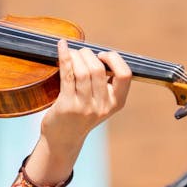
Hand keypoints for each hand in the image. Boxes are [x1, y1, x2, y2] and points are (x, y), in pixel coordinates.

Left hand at [40, 39, 131, 153]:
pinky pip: (67, 75)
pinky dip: (64, 57)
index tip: (102, 56)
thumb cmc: (80, 116)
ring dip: (76, 55)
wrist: (63, 140)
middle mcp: (103, 106)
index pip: (125, 75)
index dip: (114, 60)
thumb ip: (103, 83)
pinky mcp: (67, 105)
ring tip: (70, 52)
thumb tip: (95, 52)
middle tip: (80, 52)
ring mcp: (85, 107)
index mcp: (116, 103)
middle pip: (99, 69)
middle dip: (88, 54)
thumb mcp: (99, 103)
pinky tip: (61, 47)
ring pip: (83, 71)